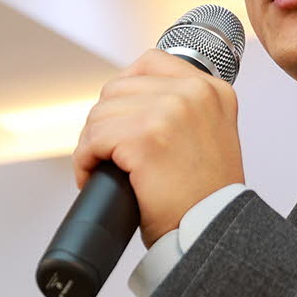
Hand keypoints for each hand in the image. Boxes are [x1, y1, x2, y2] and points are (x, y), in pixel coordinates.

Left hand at [72, 48, 245, 247]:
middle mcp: (193, 93)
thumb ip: (183, 108)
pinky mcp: (144, 138)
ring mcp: (169, 112)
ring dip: (92, 143)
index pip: (149, 63)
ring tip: (101, 166)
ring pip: (100, 114)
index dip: (123, 92)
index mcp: (212, 89)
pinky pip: (93, 140)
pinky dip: (84, 160)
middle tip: (106, 152)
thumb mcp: (209, 134)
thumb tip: (131, 98)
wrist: (210, 232)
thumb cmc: (204, 196)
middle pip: (117, 89)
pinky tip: (91, 175)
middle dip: (104, 122)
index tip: (118, 120)